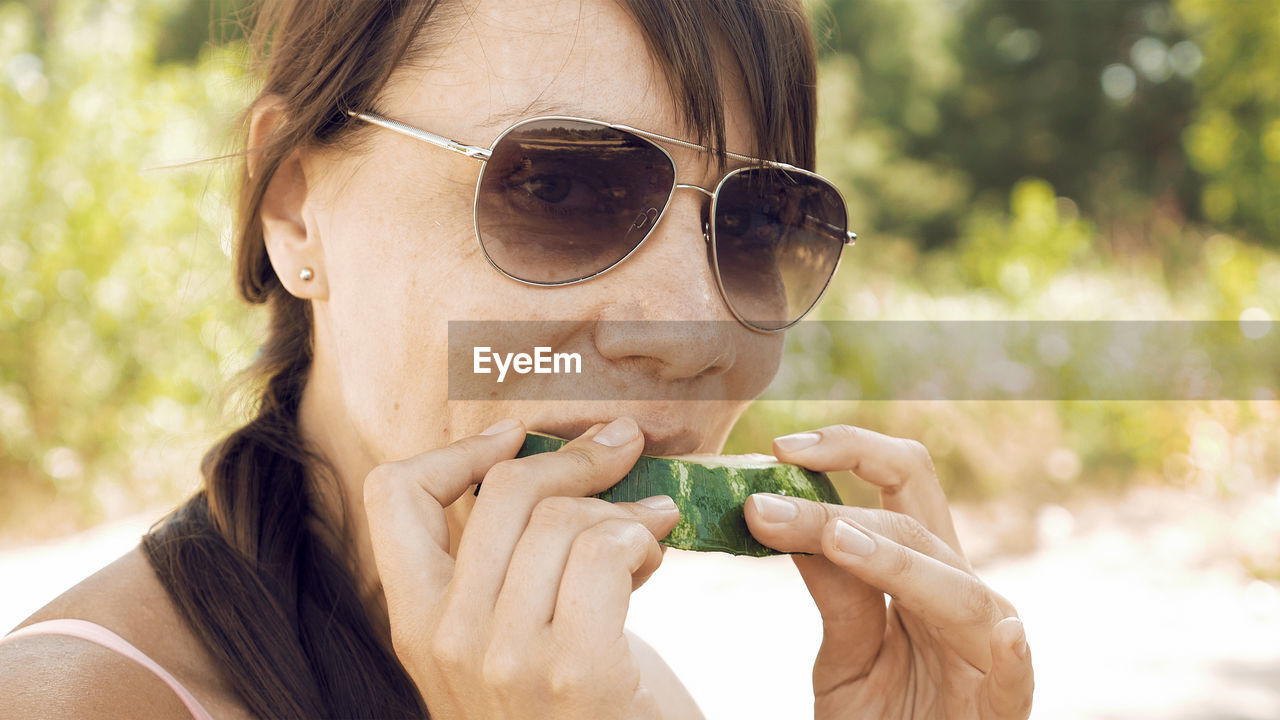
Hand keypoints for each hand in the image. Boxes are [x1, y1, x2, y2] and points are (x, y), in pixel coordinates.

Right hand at [363, 417, 679, 718]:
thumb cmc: (577, 711)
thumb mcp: (513, 636)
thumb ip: (508, 562)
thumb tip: (544, 454)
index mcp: (416, 624)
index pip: (394, 494)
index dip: (458, 450)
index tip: (517, 436)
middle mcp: (444, 641)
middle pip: (503, 491)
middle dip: (575, 458)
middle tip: (625, 450)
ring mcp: (504, 661)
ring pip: (562, 518)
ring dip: (623, 509)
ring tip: (650, 532)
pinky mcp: (574, 672)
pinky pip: (603, 551)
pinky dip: (640, 538)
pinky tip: (654, 558)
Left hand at [745, 424, 1033, 718]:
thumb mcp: (845, 655)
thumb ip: (834, 593)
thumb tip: (776, 512)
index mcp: (924, 572)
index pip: (901, 481)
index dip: (848, 450)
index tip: (779, 448)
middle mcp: (962, 596)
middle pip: (917, 522)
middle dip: (841, 500)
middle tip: (765, 501)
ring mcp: (988, 652)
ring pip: (955, 589)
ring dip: (894, 562)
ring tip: (837, 540)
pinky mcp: (1001, 711)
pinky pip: (1014, 680)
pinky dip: (1012, 657)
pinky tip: (1005, 636)